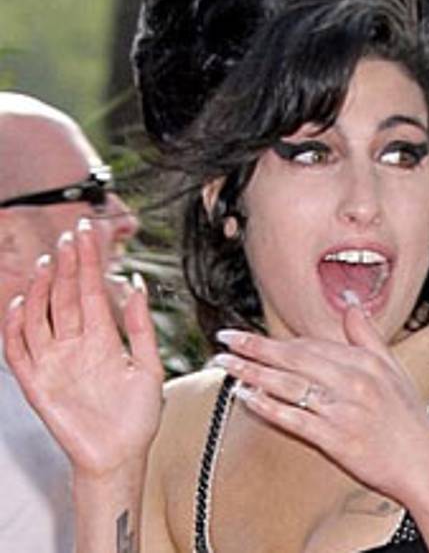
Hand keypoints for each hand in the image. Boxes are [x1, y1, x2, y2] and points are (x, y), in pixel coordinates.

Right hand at [2, 219, 162, 478]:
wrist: (120, 456)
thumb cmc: (137, 416)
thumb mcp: (149, 367)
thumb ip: (142, 327)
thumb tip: (137, 284)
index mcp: (103, 338)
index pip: (93, 291)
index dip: (91, 262)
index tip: (89, 233)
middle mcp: (75, 345)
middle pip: (67, 297)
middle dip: (69, 266)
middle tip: (70, 235)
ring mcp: (54, 362)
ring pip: (40, 316)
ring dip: (43, 289)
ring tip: (50, 261)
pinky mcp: (37, 383)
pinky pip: (19, 351)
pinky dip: (16, 327)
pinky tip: (21, 303)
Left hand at [213, 300, 428, 500]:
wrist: (425, 462)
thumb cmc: (408, 418)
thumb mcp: (394, 369)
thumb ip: (367, 335)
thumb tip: (351, 303)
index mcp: (365, 362)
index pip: (311, 345)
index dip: (276, 339)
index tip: (249, 336)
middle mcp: (353, 382)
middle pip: (294, 358)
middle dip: (255, 348)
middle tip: (225, 340)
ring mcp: (343, 410)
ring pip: (289, 385)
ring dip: (252, 373)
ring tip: (224, 365)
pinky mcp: (336, 439)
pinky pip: (294, 418)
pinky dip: (268, 406)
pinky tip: (246, 397)